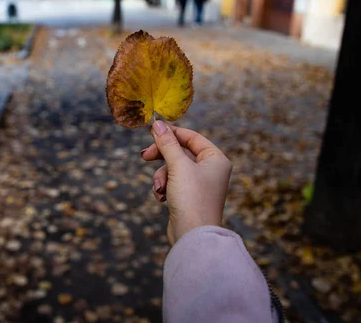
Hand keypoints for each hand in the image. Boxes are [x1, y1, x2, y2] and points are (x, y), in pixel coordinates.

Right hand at [140, 121, 231, 244]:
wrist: (193, 236)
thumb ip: (167, 144)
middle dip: (162, 157)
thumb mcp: (177, 166)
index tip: (151, 132)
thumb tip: (157, 124)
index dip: (171, 133)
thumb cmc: (192, 198)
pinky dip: (164, 188)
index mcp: (216, 159)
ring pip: (173, 169)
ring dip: (162, 177)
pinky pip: (172, 183)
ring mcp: (200, 184)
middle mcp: (211, 170)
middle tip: (145, 156)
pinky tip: (162, 198)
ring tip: (160, 189)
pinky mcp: (189, 197)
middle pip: (180, 152)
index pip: (192, 137)